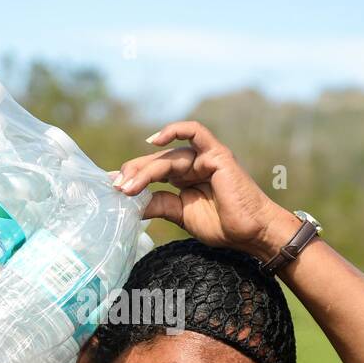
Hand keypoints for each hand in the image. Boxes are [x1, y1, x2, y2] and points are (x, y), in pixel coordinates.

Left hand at [112, 120, 294, 256]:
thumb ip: (159, 204)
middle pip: (156, 163)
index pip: (153, 172)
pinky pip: (195, 132)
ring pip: (168, 157)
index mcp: (184, 179)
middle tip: (118, 187)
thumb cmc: (223, 225)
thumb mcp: (181, 215)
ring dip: (146, 170)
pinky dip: (175, 130)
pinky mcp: (216, 155)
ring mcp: (204, 157)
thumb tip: (131, 202)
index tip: (112, 186)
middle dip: (134, 174)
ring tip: (129, 185)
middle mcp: (192, 165)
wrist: (251, 232)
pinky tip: (155, 141)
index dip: (132, 177)